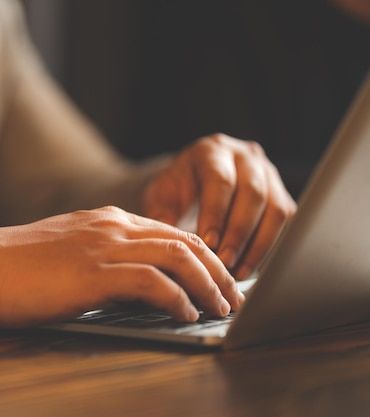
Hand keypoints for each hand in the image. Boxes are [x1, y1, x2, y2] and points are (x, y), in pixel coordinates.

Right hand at [0, 206, 243, 327]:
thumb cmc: (15, 266)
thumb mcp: (67, 253)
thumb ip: (103, 260)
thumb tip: (134, 286)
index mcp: (107, 220)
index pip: (171, 232)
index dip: (202, 255)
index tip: (217, 278)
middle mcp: (113, 226)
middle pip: (185, 240)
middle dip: (217, 269)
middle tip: (232, 296)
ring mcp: (105, 247)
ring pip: (178, 257)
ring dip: (207, 285)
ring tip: (221, 309)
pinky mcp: (94, 273)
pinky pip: (153, 283)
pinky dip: (176, 299)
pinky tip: (185, 315)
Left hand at [143, 134, 296, 280]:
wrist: (192, 182)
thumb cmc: (175, 191)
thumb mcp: (161, 197)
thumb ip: (163, 217)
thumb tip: (172, 246)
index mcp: (212, 151)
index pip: (220, 180)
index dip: (216, 214)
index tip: (208, 244)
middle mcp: (245, 156)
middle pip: (253, 193)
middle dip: (239, 233)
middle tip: (224, 262)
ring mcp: (268, 174)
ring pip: (276, 209)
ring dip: (259, 245)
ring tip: (237, 272)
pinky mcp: (281, 195)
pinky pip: (285, 223)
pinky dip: (269, 248)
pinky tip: (249, 268)